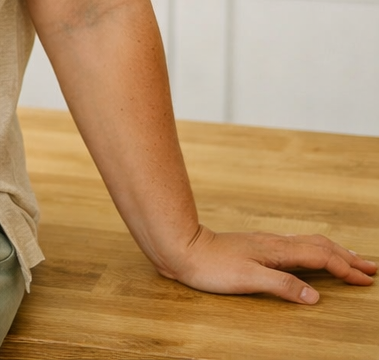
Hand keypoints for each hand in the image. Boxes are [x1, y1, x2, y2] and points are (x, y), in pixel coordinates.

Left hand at [162, 224, 375, 303]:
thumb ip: (282, 286)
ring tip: (352, 259)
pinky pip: (297, 245)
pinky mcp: (258, 246)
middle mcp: (276, 243)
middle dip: (348, 257)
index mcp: (278, 251)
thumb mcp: (248, 279)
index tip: (366, 280)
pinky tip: (312, 255)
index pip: (322, 258)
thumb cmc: (211, 266)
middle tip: (372, 268)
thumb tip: (315, 297)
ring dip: (335, 252)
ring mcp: (267, 243)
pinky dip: (315, 250)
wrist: (181, 248)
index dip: (346, 269)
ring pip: (310, 243)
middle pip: (321, 247)